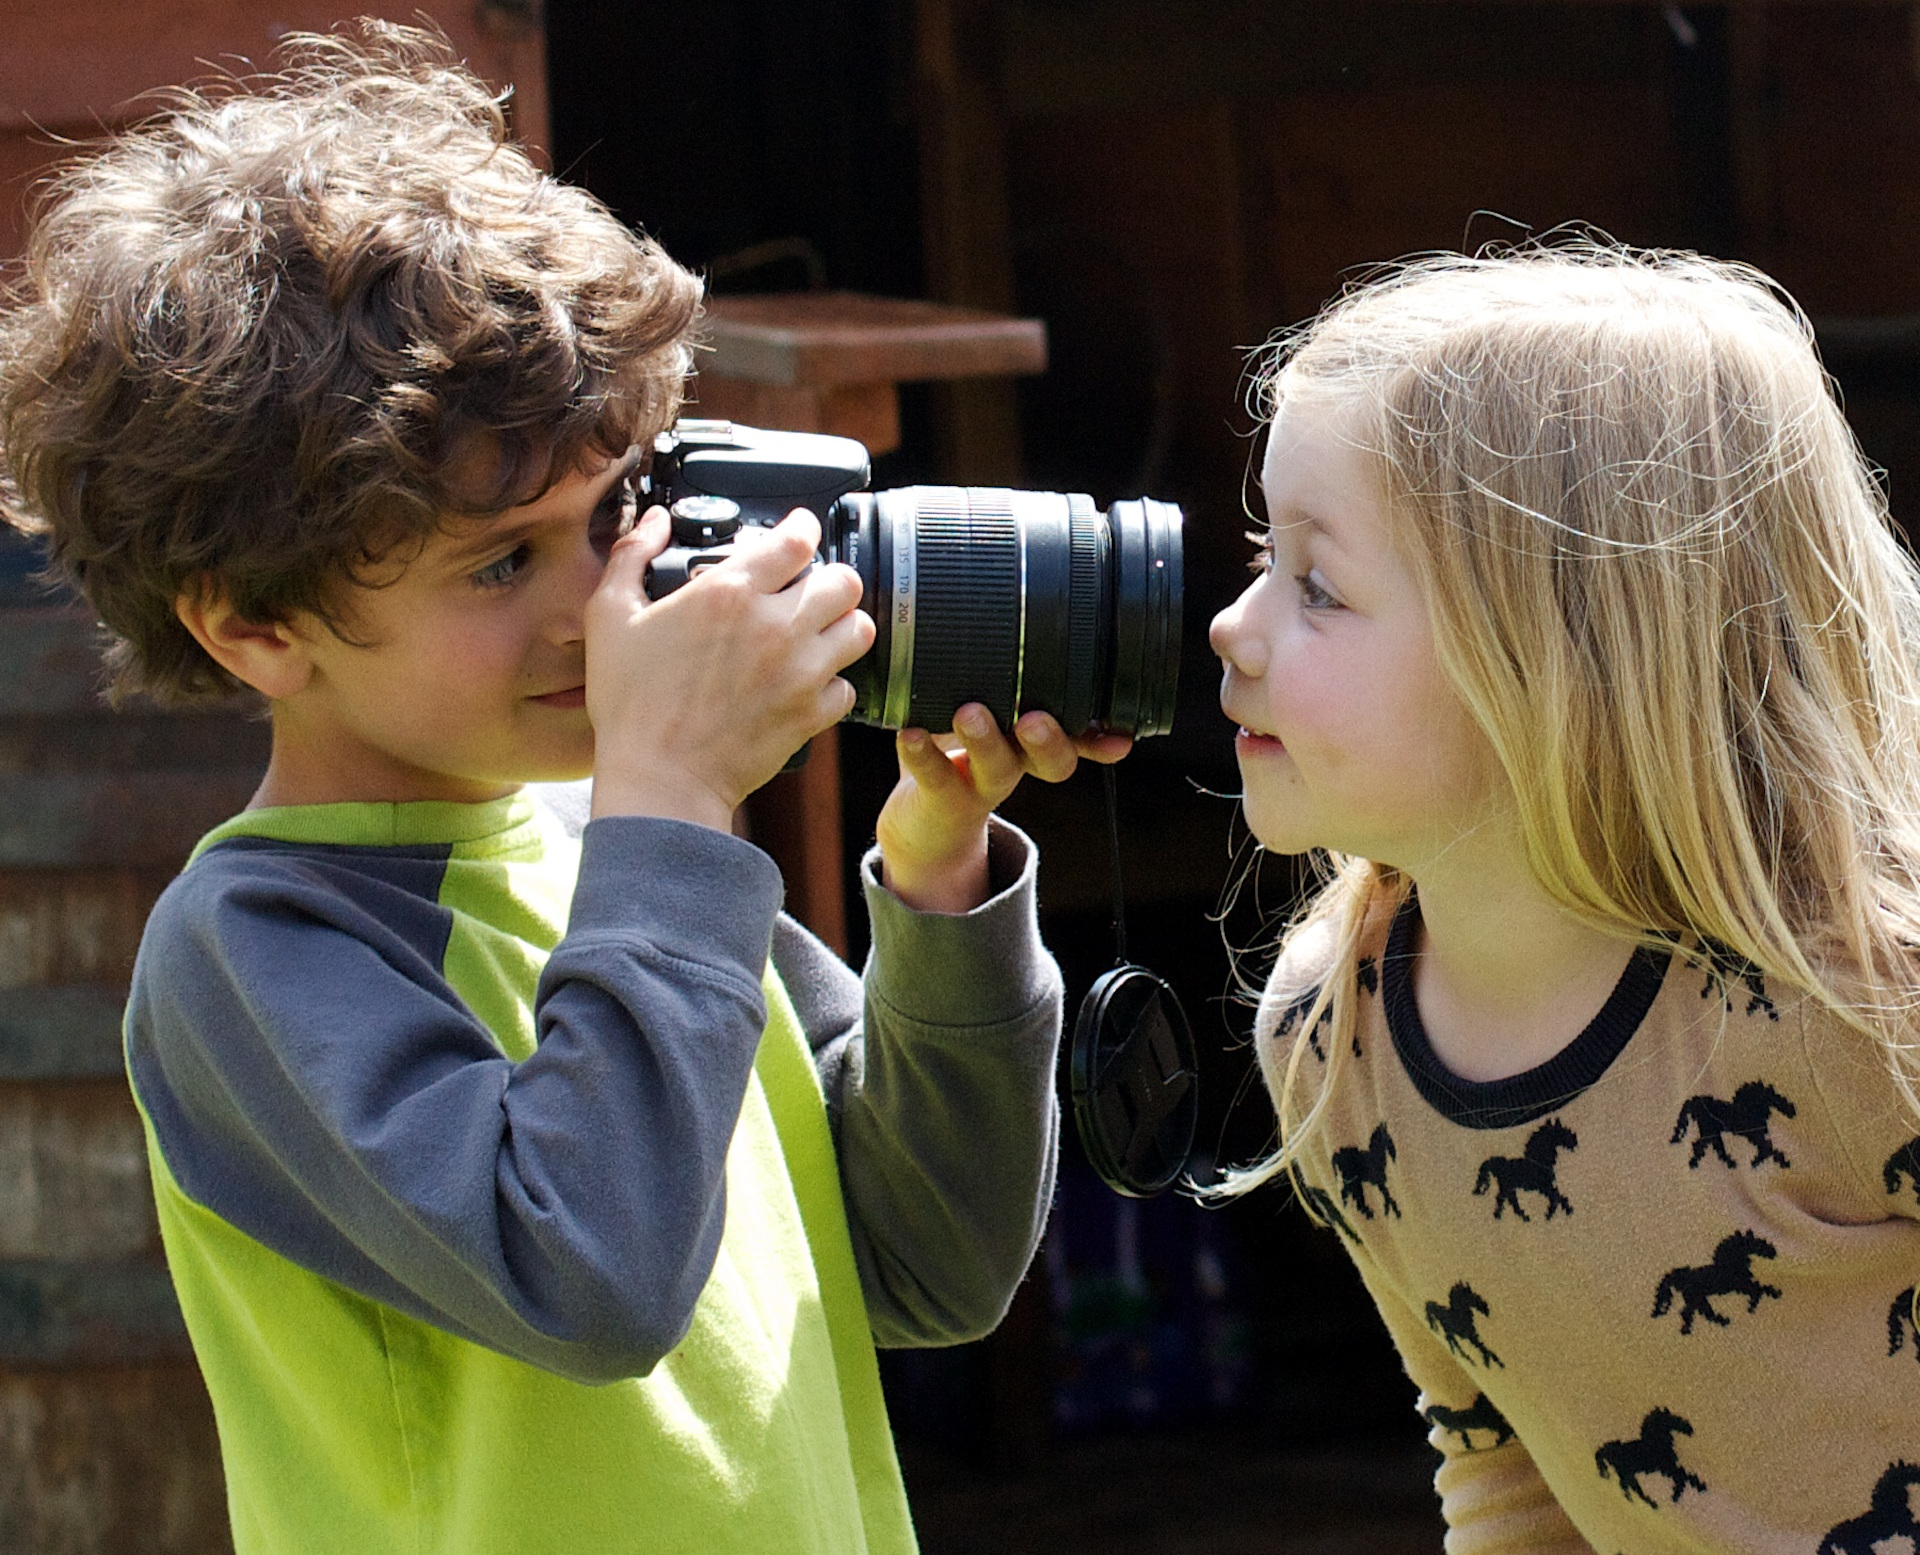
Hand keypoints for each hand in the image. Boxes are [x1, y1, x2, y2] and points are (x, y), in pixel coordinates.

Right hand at [585, 506, 874, 827]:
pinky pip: (848, 687)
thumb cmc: (630, 704)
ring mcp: (800, 672)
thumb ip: (632, 556)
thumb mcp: (610, 617)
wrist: (660, 780)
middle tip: (809, 588)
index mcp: (729, 592)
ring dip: (841, 626)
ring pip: (859, 629)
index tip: (799, 531)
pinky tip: (808, 683)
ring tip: (818, 632)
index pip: (798, 538)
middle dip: (829, 578)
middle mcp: (776, 625)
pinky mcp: (810, 713)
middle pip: (844, 580)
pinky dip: (834, 683)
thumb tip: (654, 521)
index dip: (803, 528)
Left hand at [877, 703, 1130, 912]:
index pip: (1079, 738)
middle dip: (1049, 740)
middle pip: (1051, 760)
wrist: (924, 824)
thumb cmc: (959, 751)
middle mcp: (1017, 763)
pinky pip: (935, 776)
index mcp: (1033, 741)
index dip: (1101, 740)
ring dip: (987, 740)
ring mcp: (982, 784)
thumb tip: (1001, 620)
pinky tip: (908, 732)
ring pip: (997, 767)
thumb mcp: (986, 714)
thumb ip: (998, 679)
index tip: (1120, 739)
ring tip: (969, 713)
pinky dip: (922, 754)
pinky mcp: (943, 798)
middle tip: (1034, 719)